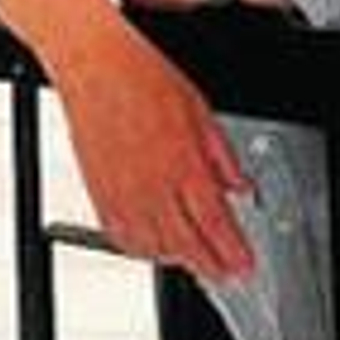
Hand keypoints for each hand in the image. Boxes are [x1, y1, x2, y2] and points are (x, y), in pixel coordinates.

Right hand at [51, 18, 253, 277]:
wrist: (93, 66)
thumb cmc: (141, 75)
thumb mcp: (200, 109)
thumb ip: (222, 156)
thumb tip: (240, 185)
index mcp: (183, 163)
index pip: (215, 223)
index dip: (234, 252)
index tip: (245, 266)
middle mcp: (152, 186)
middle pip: (186, 246)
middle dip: (212, 267)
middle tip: (227, 274)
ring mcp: (123, 194)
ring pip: (154, 248)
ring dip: (179, 260)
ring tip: (196, 259)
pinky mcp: (98, 195)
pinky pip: (121, 238)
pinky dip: (141, 250)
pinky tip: (153, 246)